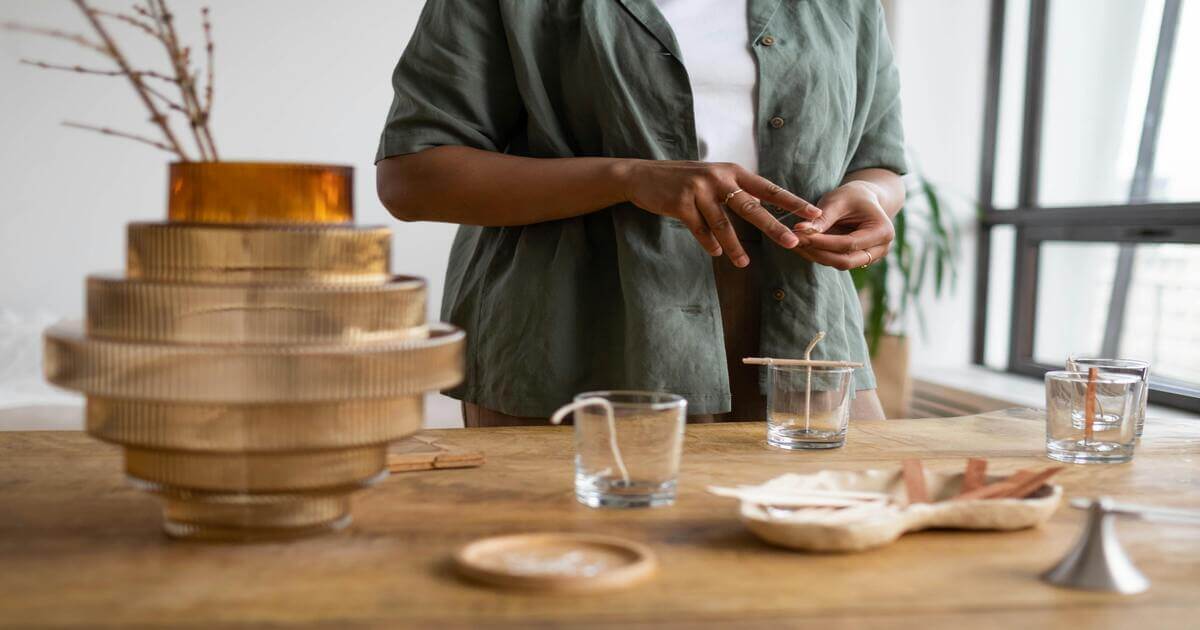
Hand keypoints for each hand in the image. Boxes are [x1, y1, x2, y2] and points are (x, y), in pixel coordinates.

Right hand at [618, 160, 820, 267]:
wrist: (642, 176)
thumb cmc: (682, 180)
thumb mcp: (712, 178)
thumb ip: (735, 190)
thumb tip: (760, 207)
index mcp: (732, 171)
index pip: (767, 189)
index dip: (791, 202)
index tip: (813, 213)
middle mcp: (718, 178)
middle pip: (751, 207)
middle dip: (773, 227)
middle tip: (792, 242)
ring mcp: (698, 190)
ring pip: (723, 223)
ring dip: (735, 246)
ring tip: (744, 263)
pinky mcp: (680, 203)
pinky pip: (699, 228)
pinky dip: (709, 243)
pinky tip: (717, 254)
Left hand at [791, 181, 894, 270]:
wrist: (864, 199)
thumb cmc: (852, 196)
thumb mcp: (838, 200)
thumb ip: (823, 217)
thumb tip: (800, 230)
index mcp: (883, 231)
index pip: (849, 244)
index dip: (822, 242)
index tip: (800, 234)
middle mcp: (881, 249)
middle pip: (845, 261)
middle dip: (818, 253)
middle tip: (795, 241)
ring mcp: (870, 257)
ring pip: (839, 264)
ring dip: (815, 255)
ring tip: (795, 241)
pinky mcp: (857, 259)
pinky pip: (836, 261)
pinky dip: (818, 254)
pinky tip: (802, 244)